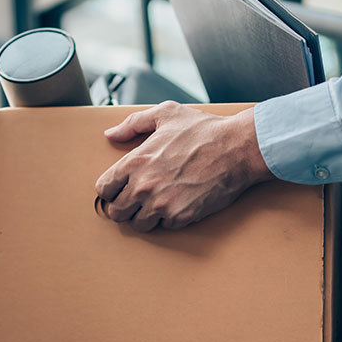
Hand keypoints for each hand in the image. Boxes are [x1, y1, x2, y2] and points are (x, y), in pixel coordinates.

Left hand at [94, 101, 275, 231]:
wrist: (237, 148)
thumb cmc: (204, 130)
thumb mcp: (166, 114)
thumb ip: (133, 124)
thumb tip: (111, 134)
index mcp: (134, 162)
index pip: (104, 189)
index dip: (111, 189)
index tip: (120, 188)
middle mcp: (143, 186)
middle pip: (116, 212)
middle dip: (125, 206)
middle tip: (137, 200)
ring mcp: (162, 205)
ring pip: (138, 225)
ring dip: (145, 216)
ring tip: (157, 203)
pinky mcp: (181, 217)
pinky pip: (164, 227)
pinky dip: (168, 219)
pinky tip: (177, 203)